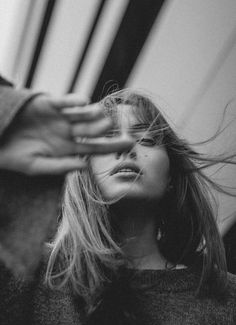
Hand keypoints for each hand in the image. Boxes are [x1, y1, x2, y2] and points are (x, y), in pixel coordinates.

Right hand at [0, 94, 132, 174]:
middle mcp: (66, 132)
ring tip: (101, 114)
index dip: (111, 146)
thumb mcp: (36, 166)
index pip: (94, 148)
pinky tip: (84, 102)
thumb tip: (85, 166)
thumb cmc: (14, 157)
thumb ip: (59, 166)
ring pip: (81, 115)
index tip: (128, 144)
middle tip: (111, 124)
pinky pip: (63, 102)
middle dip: (102, 128)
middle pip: (91, 130)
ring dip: (92, 114)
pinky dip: (73, 101)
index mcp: (67, 149)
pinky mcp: (48, 104)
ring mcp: (58, 118)